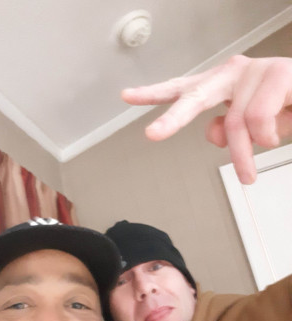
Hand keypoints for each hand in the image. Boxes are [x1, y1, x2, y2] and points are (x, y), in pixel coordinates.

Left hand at [122, 55, 291, 183]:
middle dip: (172, 119)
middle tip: (153, 135)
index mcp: (220, 85)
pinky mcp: (278, 73)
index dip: (153, 93)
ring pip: (235, 123)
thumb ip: (225, 130)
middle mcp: (232, 73)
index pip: (182, 88)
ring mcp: (254, 71)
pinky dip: (266, 137)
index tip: (127, 96)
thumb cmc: (283, 107)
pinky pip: (258, 119)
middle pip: (194, 96)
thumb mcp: (250, 126)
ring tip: (251, 167)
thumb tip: (213, 130)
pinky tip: (274, 135)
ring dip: (243, 154)